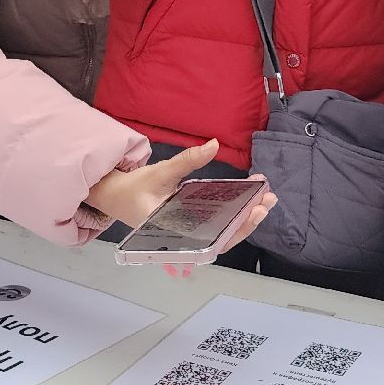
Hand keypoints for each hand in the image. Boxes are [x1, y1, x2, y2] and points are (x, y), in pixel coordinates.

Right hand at [85, 138, 278, 251]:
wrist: (114, 196)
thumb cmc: (133, 189)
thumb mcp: (160, 172)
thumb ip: (187, 160)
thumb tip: (214, 144)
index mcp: (175, 234)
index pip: (214, 240)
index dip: (238, 228)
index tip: (256, 211)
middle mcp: (184, 239)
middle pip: (224, 237)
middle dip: (249, 219)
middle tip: (269, 199)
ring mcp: (189, 233)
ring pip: (222, 232)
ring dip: (245, 216)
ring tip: (265, 197)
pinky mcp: (191, 225)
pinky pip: (216, 224)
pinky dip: (233, 212)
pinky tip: (248, 199)